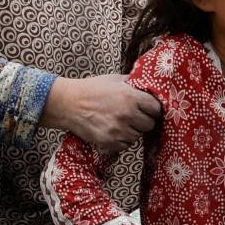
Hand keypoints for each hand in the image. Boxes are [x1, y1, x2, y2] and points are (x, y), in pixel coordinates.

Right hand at [40, 74, 159, 151]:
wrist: (68, 104)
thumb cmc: (90, 89)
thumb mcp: (114, 79)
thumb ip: (133, 83)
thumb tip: (149, 87)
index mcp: (131, 97)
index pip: (157, 109)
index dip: (152, 109)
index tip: (147, 108)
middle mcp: (127, 114)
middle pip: (149, 125)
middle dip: (143, 120)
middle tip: (132, 115)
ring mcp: (118, 130)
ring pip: (137, 136)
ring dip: (131, 130)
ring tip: (118, 121)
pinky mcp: (110, 142)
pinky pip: (126, 145)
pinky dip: (121, 139)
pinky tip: (111, 129)